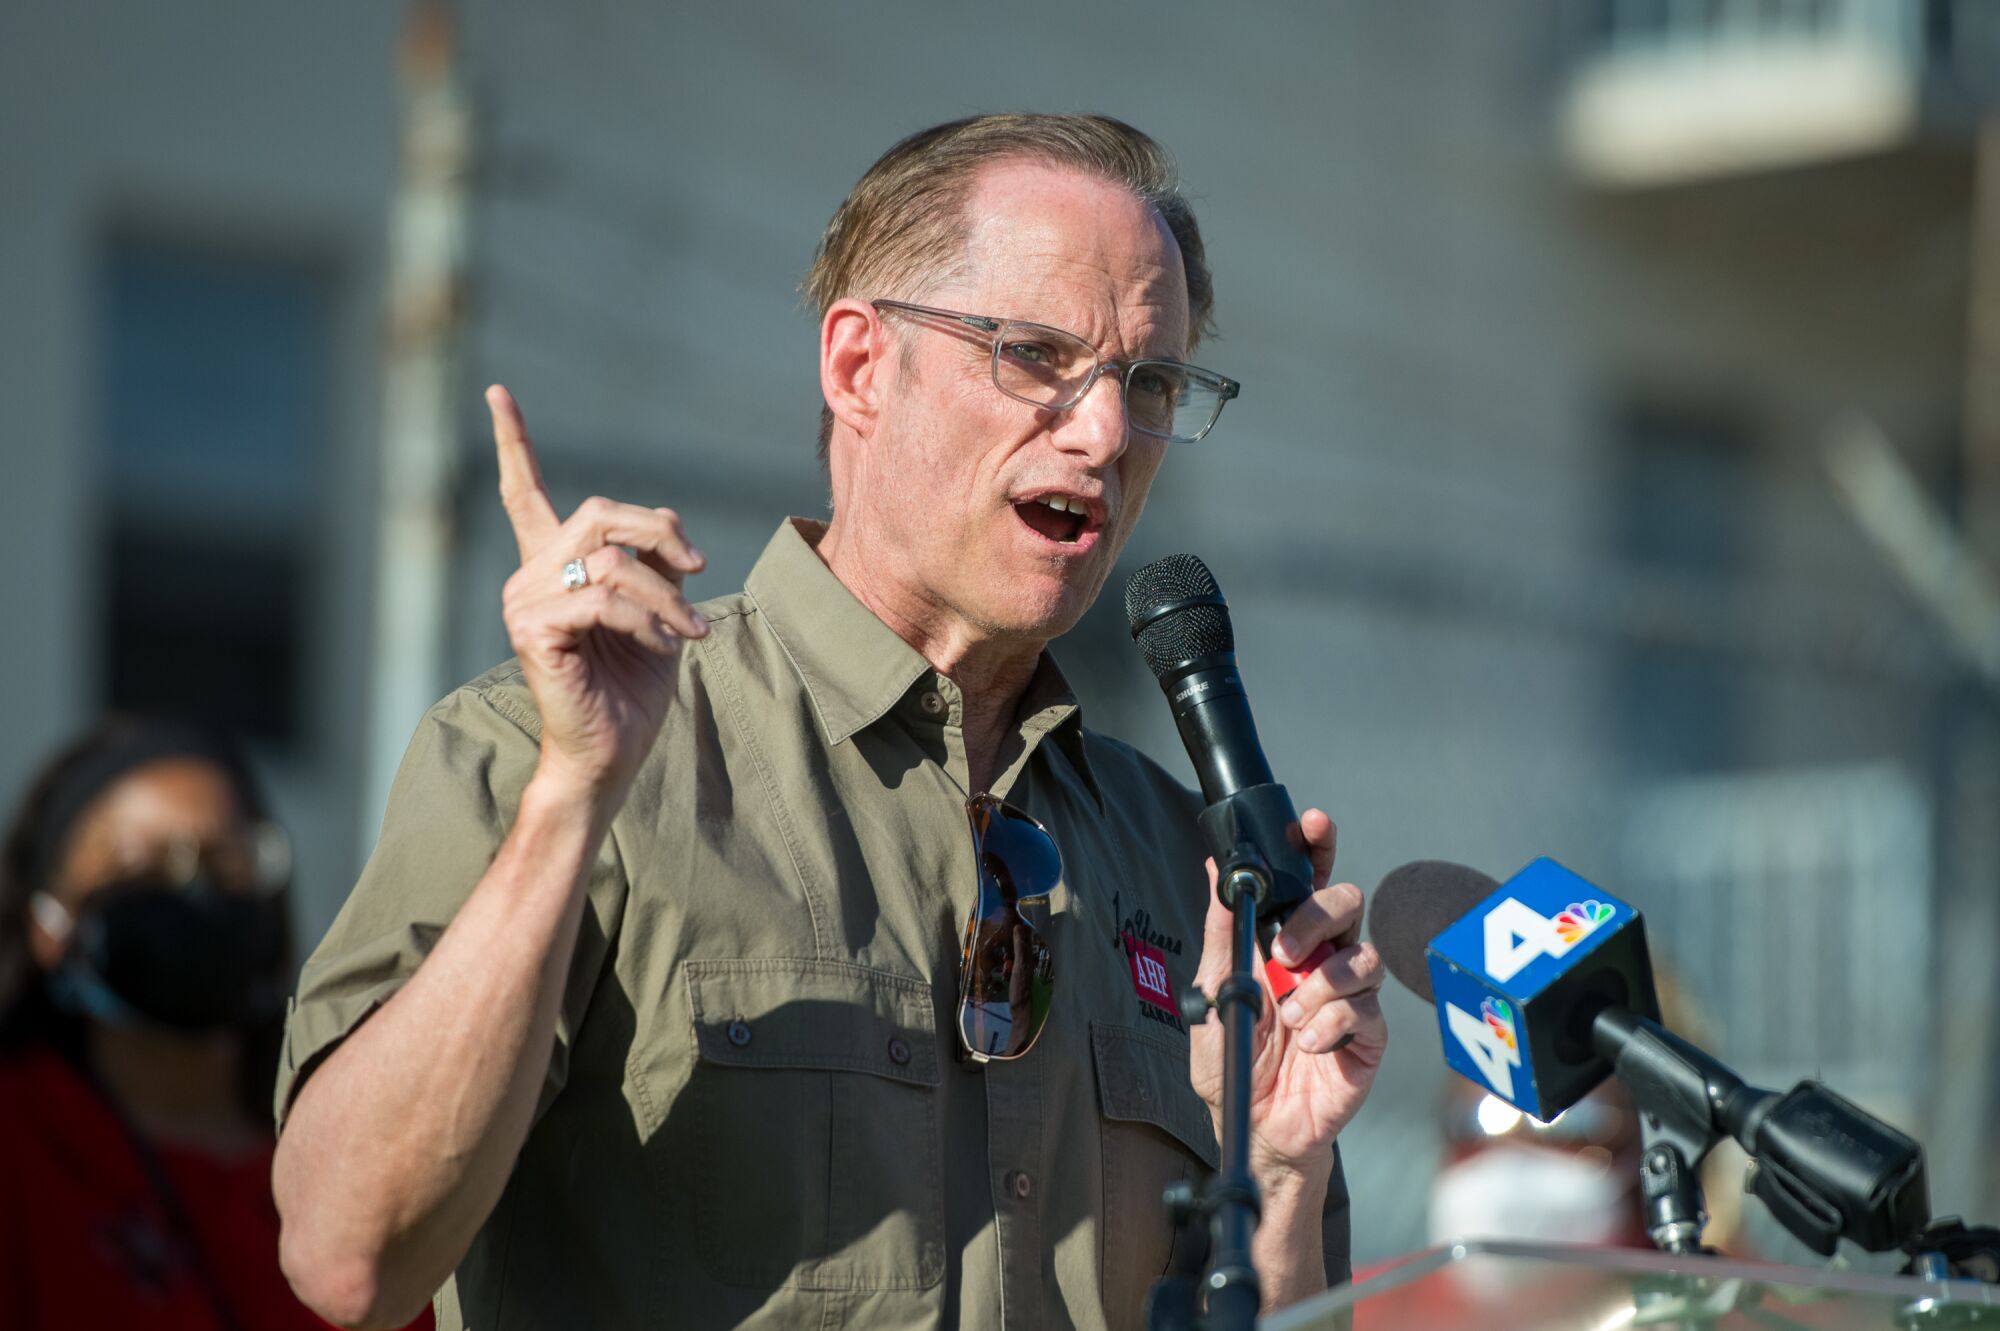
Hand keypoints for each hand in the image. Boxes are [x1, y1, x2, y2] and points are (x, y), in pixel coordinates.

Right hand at [490, 385, 708, 799]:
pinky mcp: (532, 630)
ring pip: (610, 561)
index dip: (514, 441)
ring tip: (692, 632)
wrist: (611, 752)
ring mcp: (524, 601)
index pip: (526, 491)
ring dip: (666, 596)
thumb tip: (666, 521)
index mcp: (552, 564)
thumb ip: (655, 560)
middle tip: (699, 571)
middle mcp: (530, 574)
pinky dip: (648, 620)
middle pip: (597, 514)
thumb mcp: (658, 608)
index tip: (497, 392)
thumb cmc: (633, 687)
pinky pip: (603, 600)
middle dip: (660, 534)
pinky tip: (665, 646)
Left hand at [1188, 808, 1386, 1185]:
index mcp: (1289, 940)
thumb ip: (1221, 931)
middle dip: (1318, 918)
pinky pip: (1365, 1009)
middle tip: (1286, 953)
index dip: (1317, 847)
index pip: (1311, 880)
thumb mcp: (1213, 988)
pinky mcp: (1369, 1034)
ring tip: (1290, 1016)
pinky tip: (1308, 1044)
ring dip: (1321, 985)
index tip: (1313, 823)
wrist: (1255, 1122)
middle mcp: (1325, 959)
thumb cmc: (1236, 1057)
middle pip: (1347, 903)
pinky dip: (1331, 1023)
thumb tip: (1213, 871)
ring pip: (1362, 957)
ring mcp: (1351, 994)